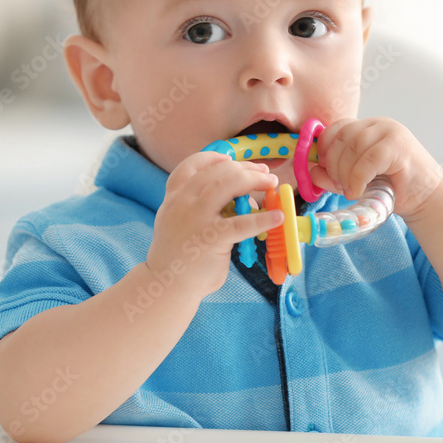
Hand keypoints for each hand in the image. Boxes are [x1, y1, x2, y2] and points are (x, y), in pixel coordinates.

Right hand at [149, 152, 284, 300]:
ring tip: (271, 184)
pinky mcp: (211, 238)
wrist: (165, 285)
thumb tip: (242, 200)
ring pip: (228, 185)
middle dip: (245, 168)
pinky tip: (277, 217)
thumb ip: (203, 207)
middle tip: (264, 174)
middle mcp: (182, 202)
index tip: (231, 159)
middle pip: (218, 171)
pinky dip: (263, 218)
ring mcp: (196, 218)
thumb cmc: (178, 254)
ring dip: (254, 180)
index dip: (213, 157)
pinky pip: (241, 223)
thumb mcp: (180, 222)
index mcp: (174, 197)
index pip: (191, 164)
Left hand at [308, 117, 442, 217]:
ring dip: (344, 174)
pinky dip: (356, 179)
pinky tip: (358, 191)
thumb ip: (331, 175)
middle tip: (339, 185)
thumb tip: (310, 171)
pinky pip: (367, 160)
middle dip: (333, 164)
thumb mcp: (354, 181)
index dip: (324, 148)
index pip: (336, 128)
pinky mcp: (398, 146)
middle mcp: (378, 124)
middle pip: (341, 136)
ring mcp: (390, 132)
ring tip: (351, 190)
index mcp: (368, 127)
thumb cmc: (392, 188)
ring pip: (352, 148)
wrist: (427, 198)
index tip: (324, 169)